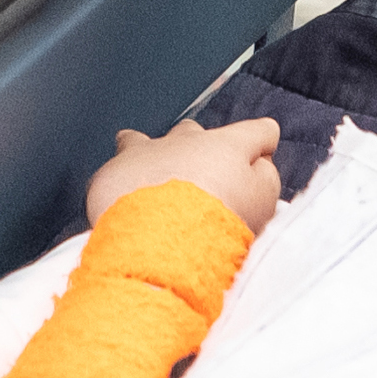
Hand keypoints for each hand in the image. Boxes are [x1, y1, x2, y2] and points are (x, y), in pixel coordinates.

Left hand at [91, 114, 283, 232]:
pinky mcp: (112, 175)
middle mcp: (183, 142)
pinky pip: (114, 172)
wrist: (162, 245)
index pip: (256, 132)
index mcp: (226, 147)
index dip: (262, 142)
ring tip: (150, 182)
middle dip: (198, 153)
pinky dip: (120, 186)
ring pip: (143, 142)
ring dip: (149, 158)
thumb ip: (265, 178)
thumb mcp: (262, 204)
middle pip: (194, 134)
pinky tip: (126, 207)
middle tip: (201, 187)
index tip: (260, 152)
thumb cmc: (214, 229)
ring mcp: (144, 154)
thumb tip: (260, 167)